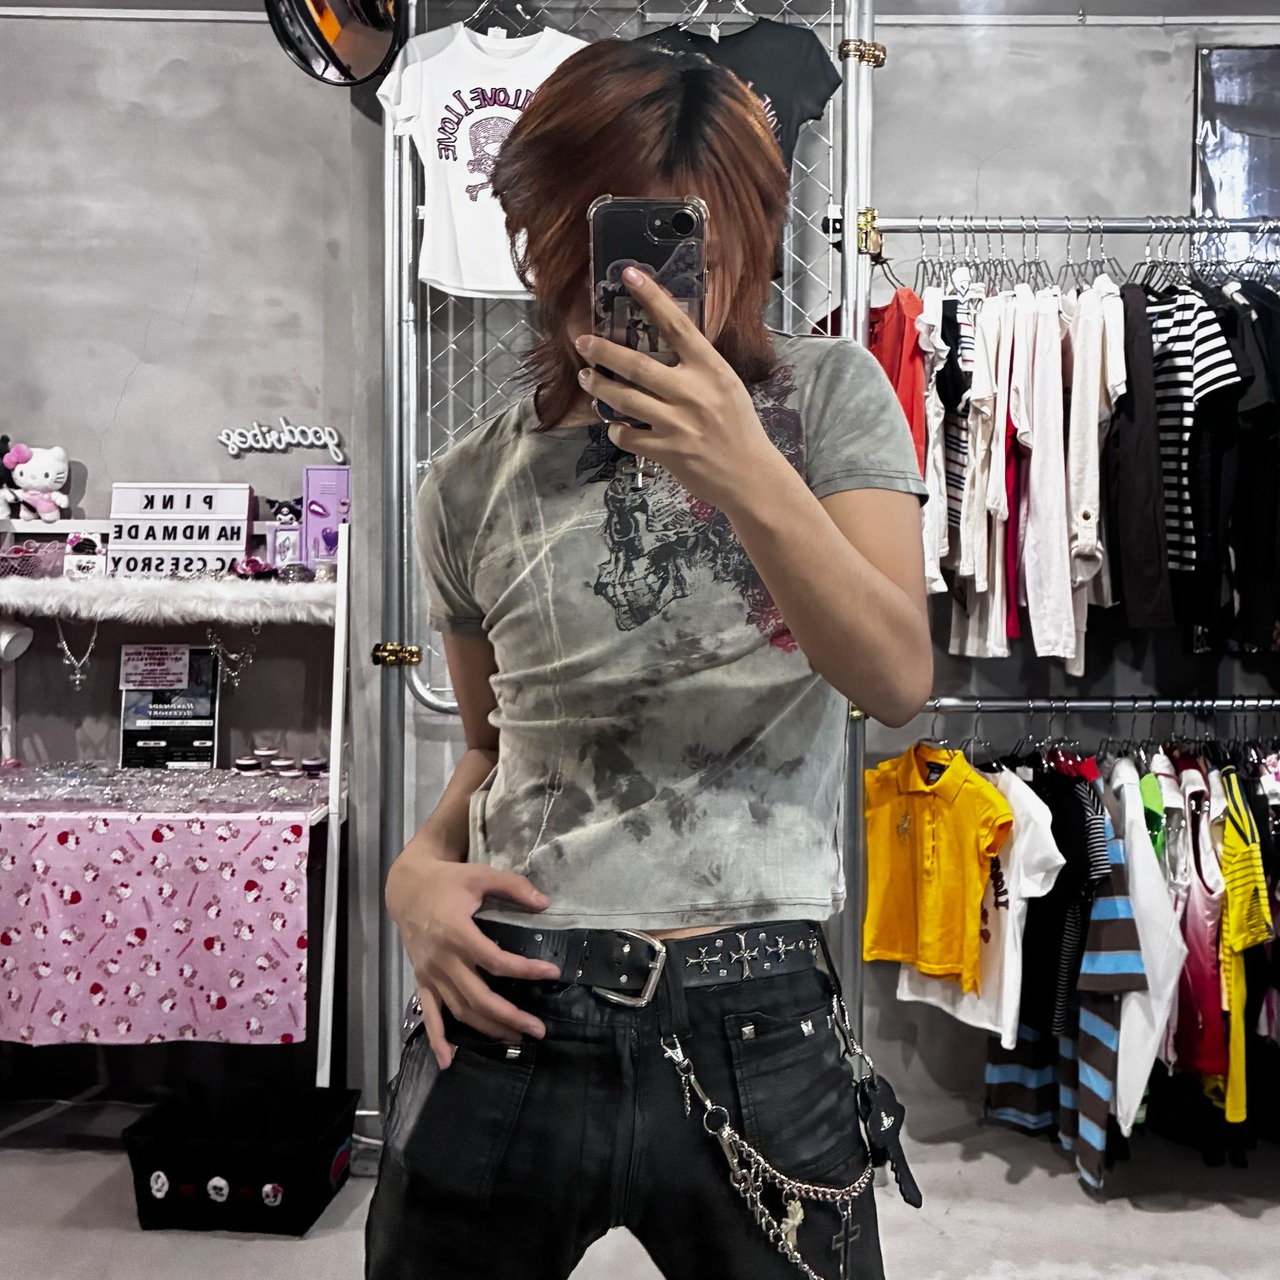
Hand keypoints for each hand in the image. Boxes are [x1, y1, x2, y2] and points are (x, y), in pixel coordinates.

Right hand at [385, 847, 560, 1068]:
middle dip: (510, 1016)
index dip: (525, 970)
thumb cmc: (447, 881)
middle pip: (479, 997)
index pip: (495, 960)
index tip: (551, 973)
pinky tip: (447, 1060)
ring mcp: (430, 973)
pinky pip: (429, 1014)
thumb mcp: (480, 874)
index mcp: (457, 932)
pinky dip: (437, 1039)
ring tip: (516, 1038)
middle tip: (538, 1029)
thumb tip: (544, 903)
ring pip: (459, 1010)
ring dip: (487, 1028)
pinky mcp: (421, 980)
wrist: (406, 888)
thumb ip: (512, 886)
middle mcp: (442, 959)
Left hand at [574, 267, 783, 512]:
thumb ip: (698, 367)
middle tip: (583, 342)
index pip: (677, 325)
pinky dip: (616, 429)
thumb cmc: (739, 428)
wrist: (749, 475)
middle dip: (604, 351)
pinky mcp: (667, 451)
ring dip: (600, 387)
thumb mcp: (726, 386)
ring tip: (587, 378)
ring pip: (625, 399)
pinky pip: (628, 435)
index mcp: (711, 370)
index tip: (629, 275)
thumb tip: (665, 344)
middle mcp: (693, 393)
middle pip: (637, 364)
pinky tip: (615, 424)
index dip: (652, 298)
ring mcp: (678, 423)